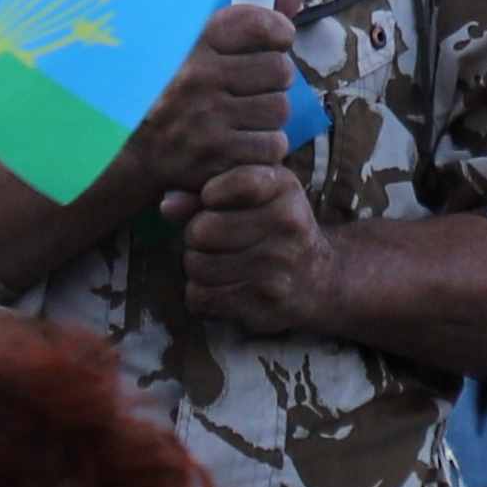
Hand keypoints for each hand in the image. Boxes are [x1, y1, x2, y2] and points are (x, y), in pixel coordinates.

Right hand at [104, 2, 299, 210]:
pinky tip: (238, 142)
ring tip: (239, 116)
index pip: (259, 22)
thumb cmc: (174, 92)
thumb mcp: (201, 46)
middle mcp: (199, 79)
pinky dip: (262, 147)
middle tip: (249, 87)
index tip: (275, 39)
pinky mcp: (216, 159)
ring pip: (279, 110)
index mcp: (193, 45)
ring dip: (267, 116)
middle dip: (273, 80)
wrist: (131, 154)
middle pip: (280, 70)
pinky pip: (272, 146)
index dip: (277, 31)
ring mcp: (206, 121)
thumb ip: (254, 16)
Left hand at [175, 160, 334, 338]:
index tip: (212, 200)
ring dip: (196, 265)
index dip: (210, 193)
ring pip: (197, 265)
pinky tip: (220, 285)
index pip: (238, 182)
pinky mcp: (263, 304)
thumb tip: (166, 205)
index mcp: (285, 189)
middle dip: (196, 235)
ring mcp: (277, 268)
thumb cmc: (276, 228)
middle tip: (210, 238)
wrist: (320, 279)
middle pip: (201, 230)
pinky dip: (200, 293)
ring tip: (215, 261)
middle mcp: (287, 226)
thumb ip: (207, 194)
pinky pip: (201, 297)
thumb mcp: (255, 196)